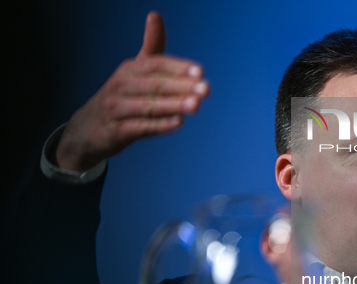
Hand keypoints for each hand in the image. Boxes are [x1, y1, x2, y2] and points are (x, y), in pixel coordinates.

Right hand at [56, 12, 209, 171]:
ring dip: (173, 105)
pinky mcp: (115, 131)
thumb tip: (155, 15)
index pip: (155, 64)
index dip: (178, 67)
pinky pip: (140, 127)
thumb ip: (151, 48)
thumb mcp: (132, 71)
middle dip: (181, 87)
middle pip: (154, 85)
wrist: (86, 130)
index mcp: (129, 69)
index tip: (200, 72)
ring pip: (148, 106)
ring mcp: (116, 109)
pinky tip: (178, 123)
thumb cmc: (119, 98)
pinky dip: (159, 125)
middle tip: (206, 89)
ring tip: (196, 105)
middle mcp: (121, 86)